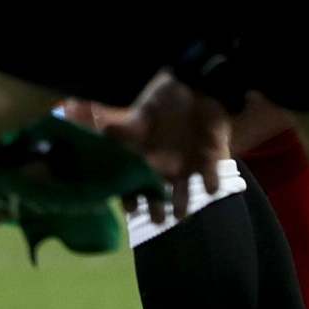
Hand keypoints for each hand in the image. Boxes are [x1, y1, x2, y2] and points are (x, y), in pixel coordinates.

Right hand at [106, 72, 230, 210]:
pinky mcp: (210, 160)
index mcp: (144, 157)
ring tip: (180, 214)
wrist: (198, 87)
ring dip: (183, 203)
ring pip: (183, 192)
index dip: (130, 196)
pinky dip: (211, 181)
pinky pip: (211, 175)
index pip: (132, 183)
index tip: (129, 208)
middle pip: (157, 194)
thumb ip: (123, 126)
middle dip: (157, 208)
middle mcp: (163, 167)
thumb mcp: (142, 112)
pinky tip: (210, 187)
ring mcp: (187, 166)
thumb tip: (97, 128)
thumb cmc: (165, 100)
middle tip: (157, 221)